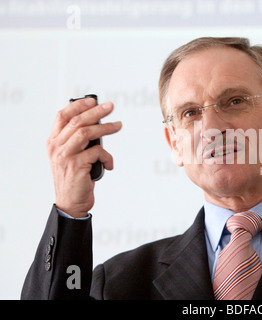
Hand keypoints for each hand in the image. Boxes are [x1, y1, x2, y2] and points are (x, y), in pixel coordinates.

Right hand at [46, 98, 121, 217]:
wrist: (71, 203)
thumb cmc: (75, 178)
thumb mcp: (72, 156)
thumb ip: (78, 141)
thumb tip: (99, 124)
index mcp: (54, 142)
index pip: (62, 116)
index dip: (78, 105)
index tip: (92, 100)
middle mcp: (56, 147)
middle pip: (77, 121)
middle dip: (96, 112)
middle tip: (110, 107)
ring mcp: (65, 156)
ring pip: (86, 133)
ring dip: (105, 128)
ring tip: (118, 126)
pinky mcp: (76, 166)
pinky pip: (97, 152)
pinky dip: (107, 156)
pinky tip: (109, 164)